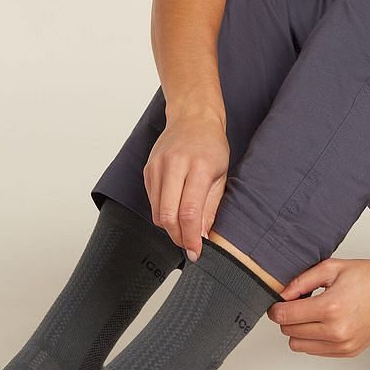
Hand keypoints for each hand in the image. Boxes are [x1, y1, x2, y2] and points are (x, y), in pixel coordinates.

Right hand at [143, 108, 229, 261]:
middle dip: (178, 237)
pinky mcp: (148, 169)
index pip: (189, 212)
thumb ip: (210, 208)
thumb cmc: (211, 146)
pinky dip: (162, 212)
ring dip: (169, 226)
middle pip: (168, 215)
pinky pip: (152, 201)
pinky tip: (174, 209)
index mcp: (199, 167)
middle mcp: (175, 165)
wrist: (193, 117)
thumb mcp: (221, 176)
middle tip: (188, 246)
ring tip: (184, 228)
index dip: (191, 238)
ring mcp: (158, 166)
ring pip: (157, 211)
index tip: (195, 252)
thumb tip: (201, 237)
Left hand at [266, 256, 369, 356]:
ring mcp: (343, 344)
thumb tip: (282, 294)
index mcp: (330, 308)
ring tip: (313, 313)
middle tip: (299, 303)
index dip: (276, 308)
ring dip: (299, 330)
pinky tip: (325, 322)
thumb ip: (301, 281)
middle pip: (289, 332)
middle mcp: (336, 331)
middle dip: (288, 317)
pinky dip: (314, 338)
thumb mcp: (332, 268)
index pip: (285, 316)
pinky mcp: (349, 351)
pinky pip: (316, 351)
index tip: (278, 302)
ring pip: (299, 346)